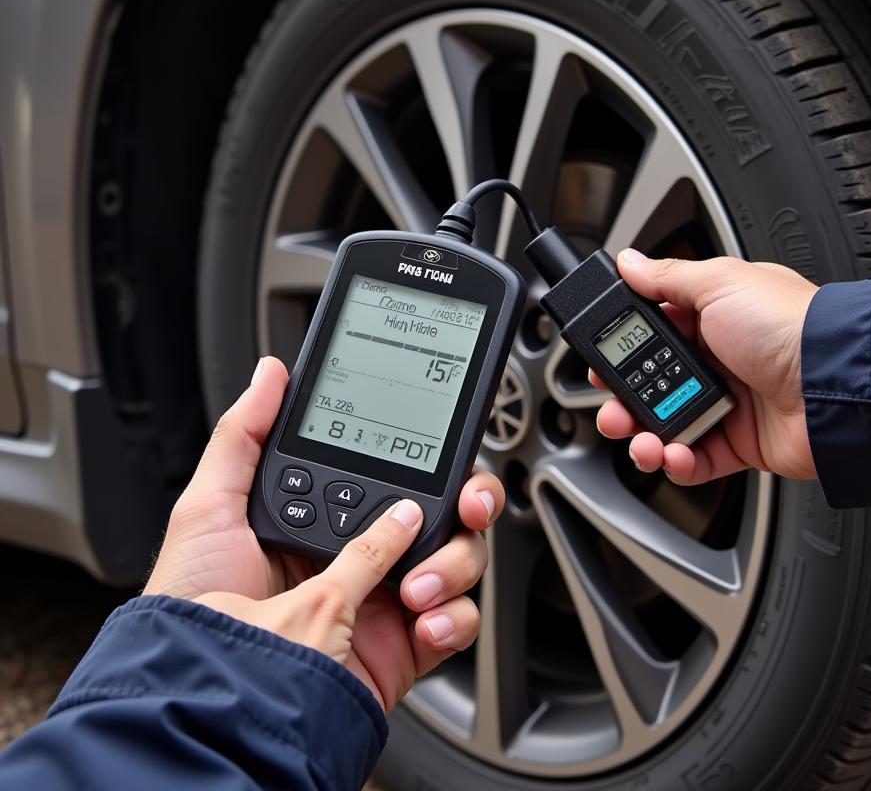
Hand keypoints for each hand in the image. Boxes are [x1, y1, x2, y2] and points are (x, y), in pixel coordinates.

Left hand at [144, 357, 504, 710]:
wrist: (212, 700)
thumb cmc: (197, 612)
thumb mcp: (209, 509)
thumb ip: (244, 437)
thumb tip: (271, 375)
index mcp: (327, 519)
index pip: (396, 476)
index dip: (431, 462)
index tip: (447, 456)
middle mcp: (362, 557)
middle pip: (444, 513)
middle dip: (468, 503)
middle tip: (464, 505)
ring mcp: (385, 603)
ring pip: (460, 561)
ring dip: (455, 564)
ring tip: (416, 586)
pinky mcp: (402, 649)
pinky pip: (457, 623)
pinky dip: (455, 618)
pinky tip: (424, 620)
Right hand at [595, 249, 817, 484]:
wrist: (837, 385)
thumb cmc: (789, 325)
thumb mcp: (720, 283)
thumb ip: (668, 277)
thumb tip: (630, 263)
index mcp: (712, 317)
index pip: (652, 334)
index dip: (622, 350)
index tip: (600, 361)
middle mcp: (718, 360)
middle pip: (652, 385)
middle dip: (624, 400)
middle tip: (611, 408)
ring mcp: (729, 403)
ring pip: (667, 426)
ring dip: (644, 437)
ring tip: (640, 440)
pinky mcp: (741, 443)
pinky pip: (697, 460)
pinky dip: (678, 463)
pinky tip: (674, 454)